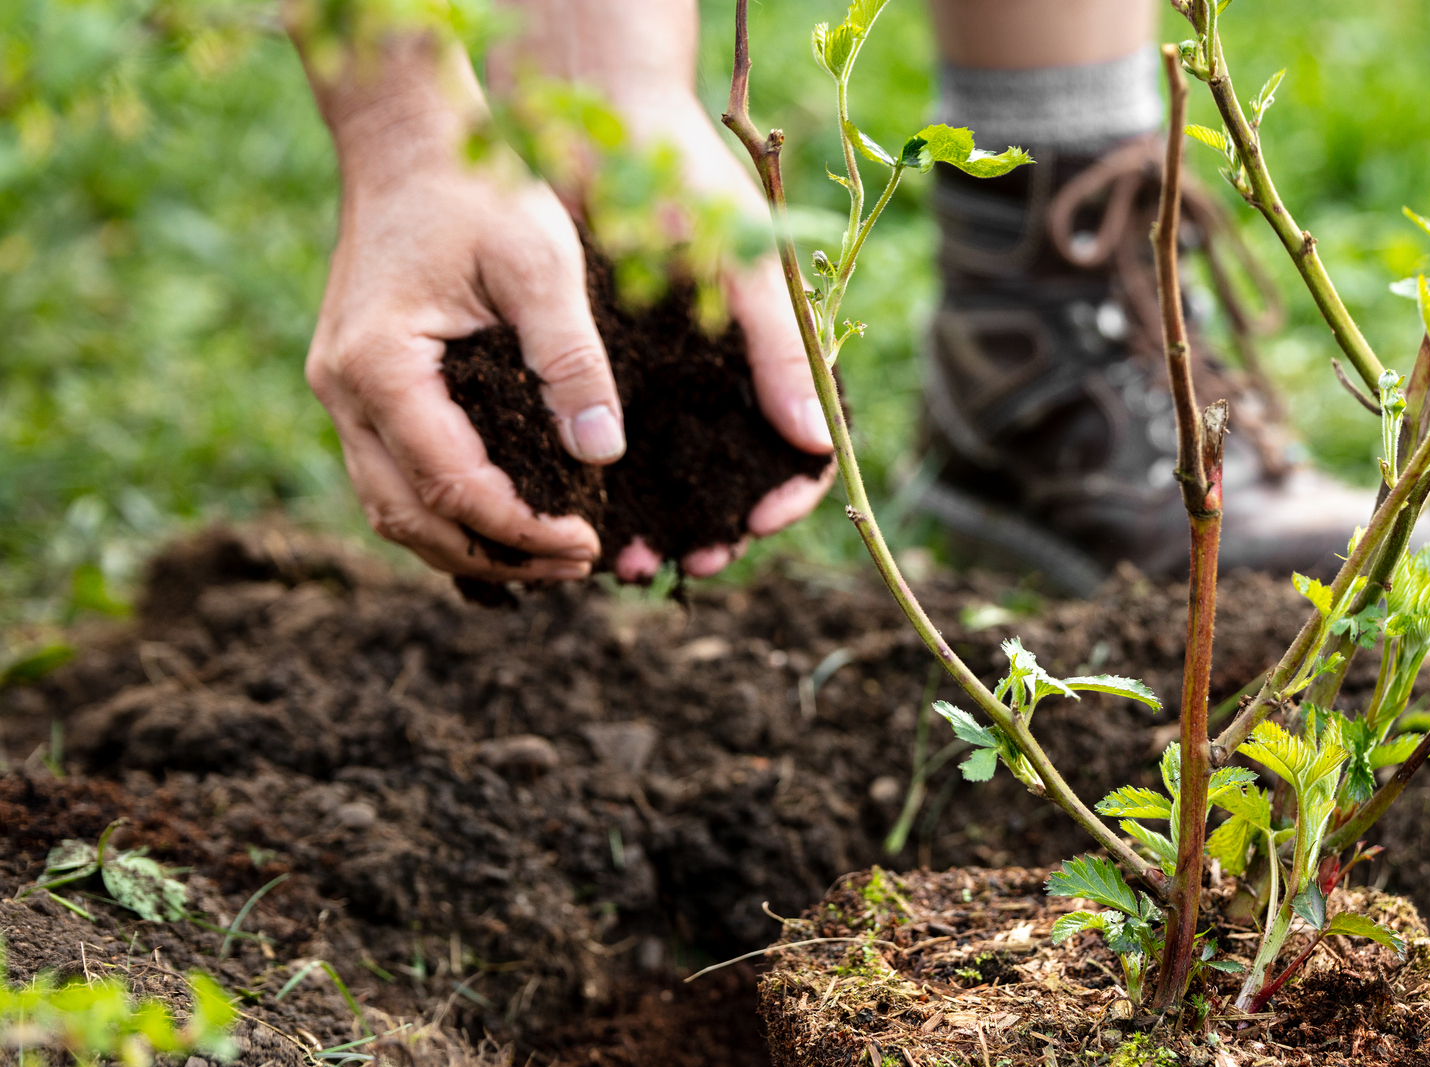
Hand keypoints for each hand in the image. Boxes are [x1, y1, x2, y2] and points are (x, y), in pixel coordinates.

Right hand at [301, 37, 613, 581]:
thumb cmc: (480, 187)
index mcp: (380, 366)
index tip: (590, 542)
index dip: (524, 529)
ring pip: (392, 508)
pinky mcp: (356, 384)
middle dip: (496, 557)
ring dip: (467, 545)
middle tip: (577, 565)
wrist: (410, 137)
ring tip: (549, 557)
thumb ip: (571, 359)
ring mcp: (339, 389)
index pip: (453, 488)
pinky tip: (509, 519)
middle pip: (410, 519)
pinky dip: (445, 512)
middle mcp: (341, 389)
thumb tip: (601, 453)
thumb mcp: (543, 264)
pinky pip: (392, 475)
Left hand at [574, 98, 839, 583]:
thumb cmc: (686, 180)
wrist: (594, 118)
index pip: (802, 446)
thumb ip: (781, 351)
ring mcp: (666, 375)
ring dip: (661, 524)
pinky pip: (615, 446)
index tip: (757, 522)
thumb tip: (817, 443)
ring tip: (633, 561)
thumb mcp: (744, 264)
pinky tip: (591, 519)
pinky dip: (609, 490)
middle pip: (736, 477)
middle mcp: (723, 374)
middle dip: (719, 529)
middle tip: (695, 563)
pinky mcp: (608, 367)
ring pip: (674, 475)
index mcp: (774, 352)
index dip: (788, 493)